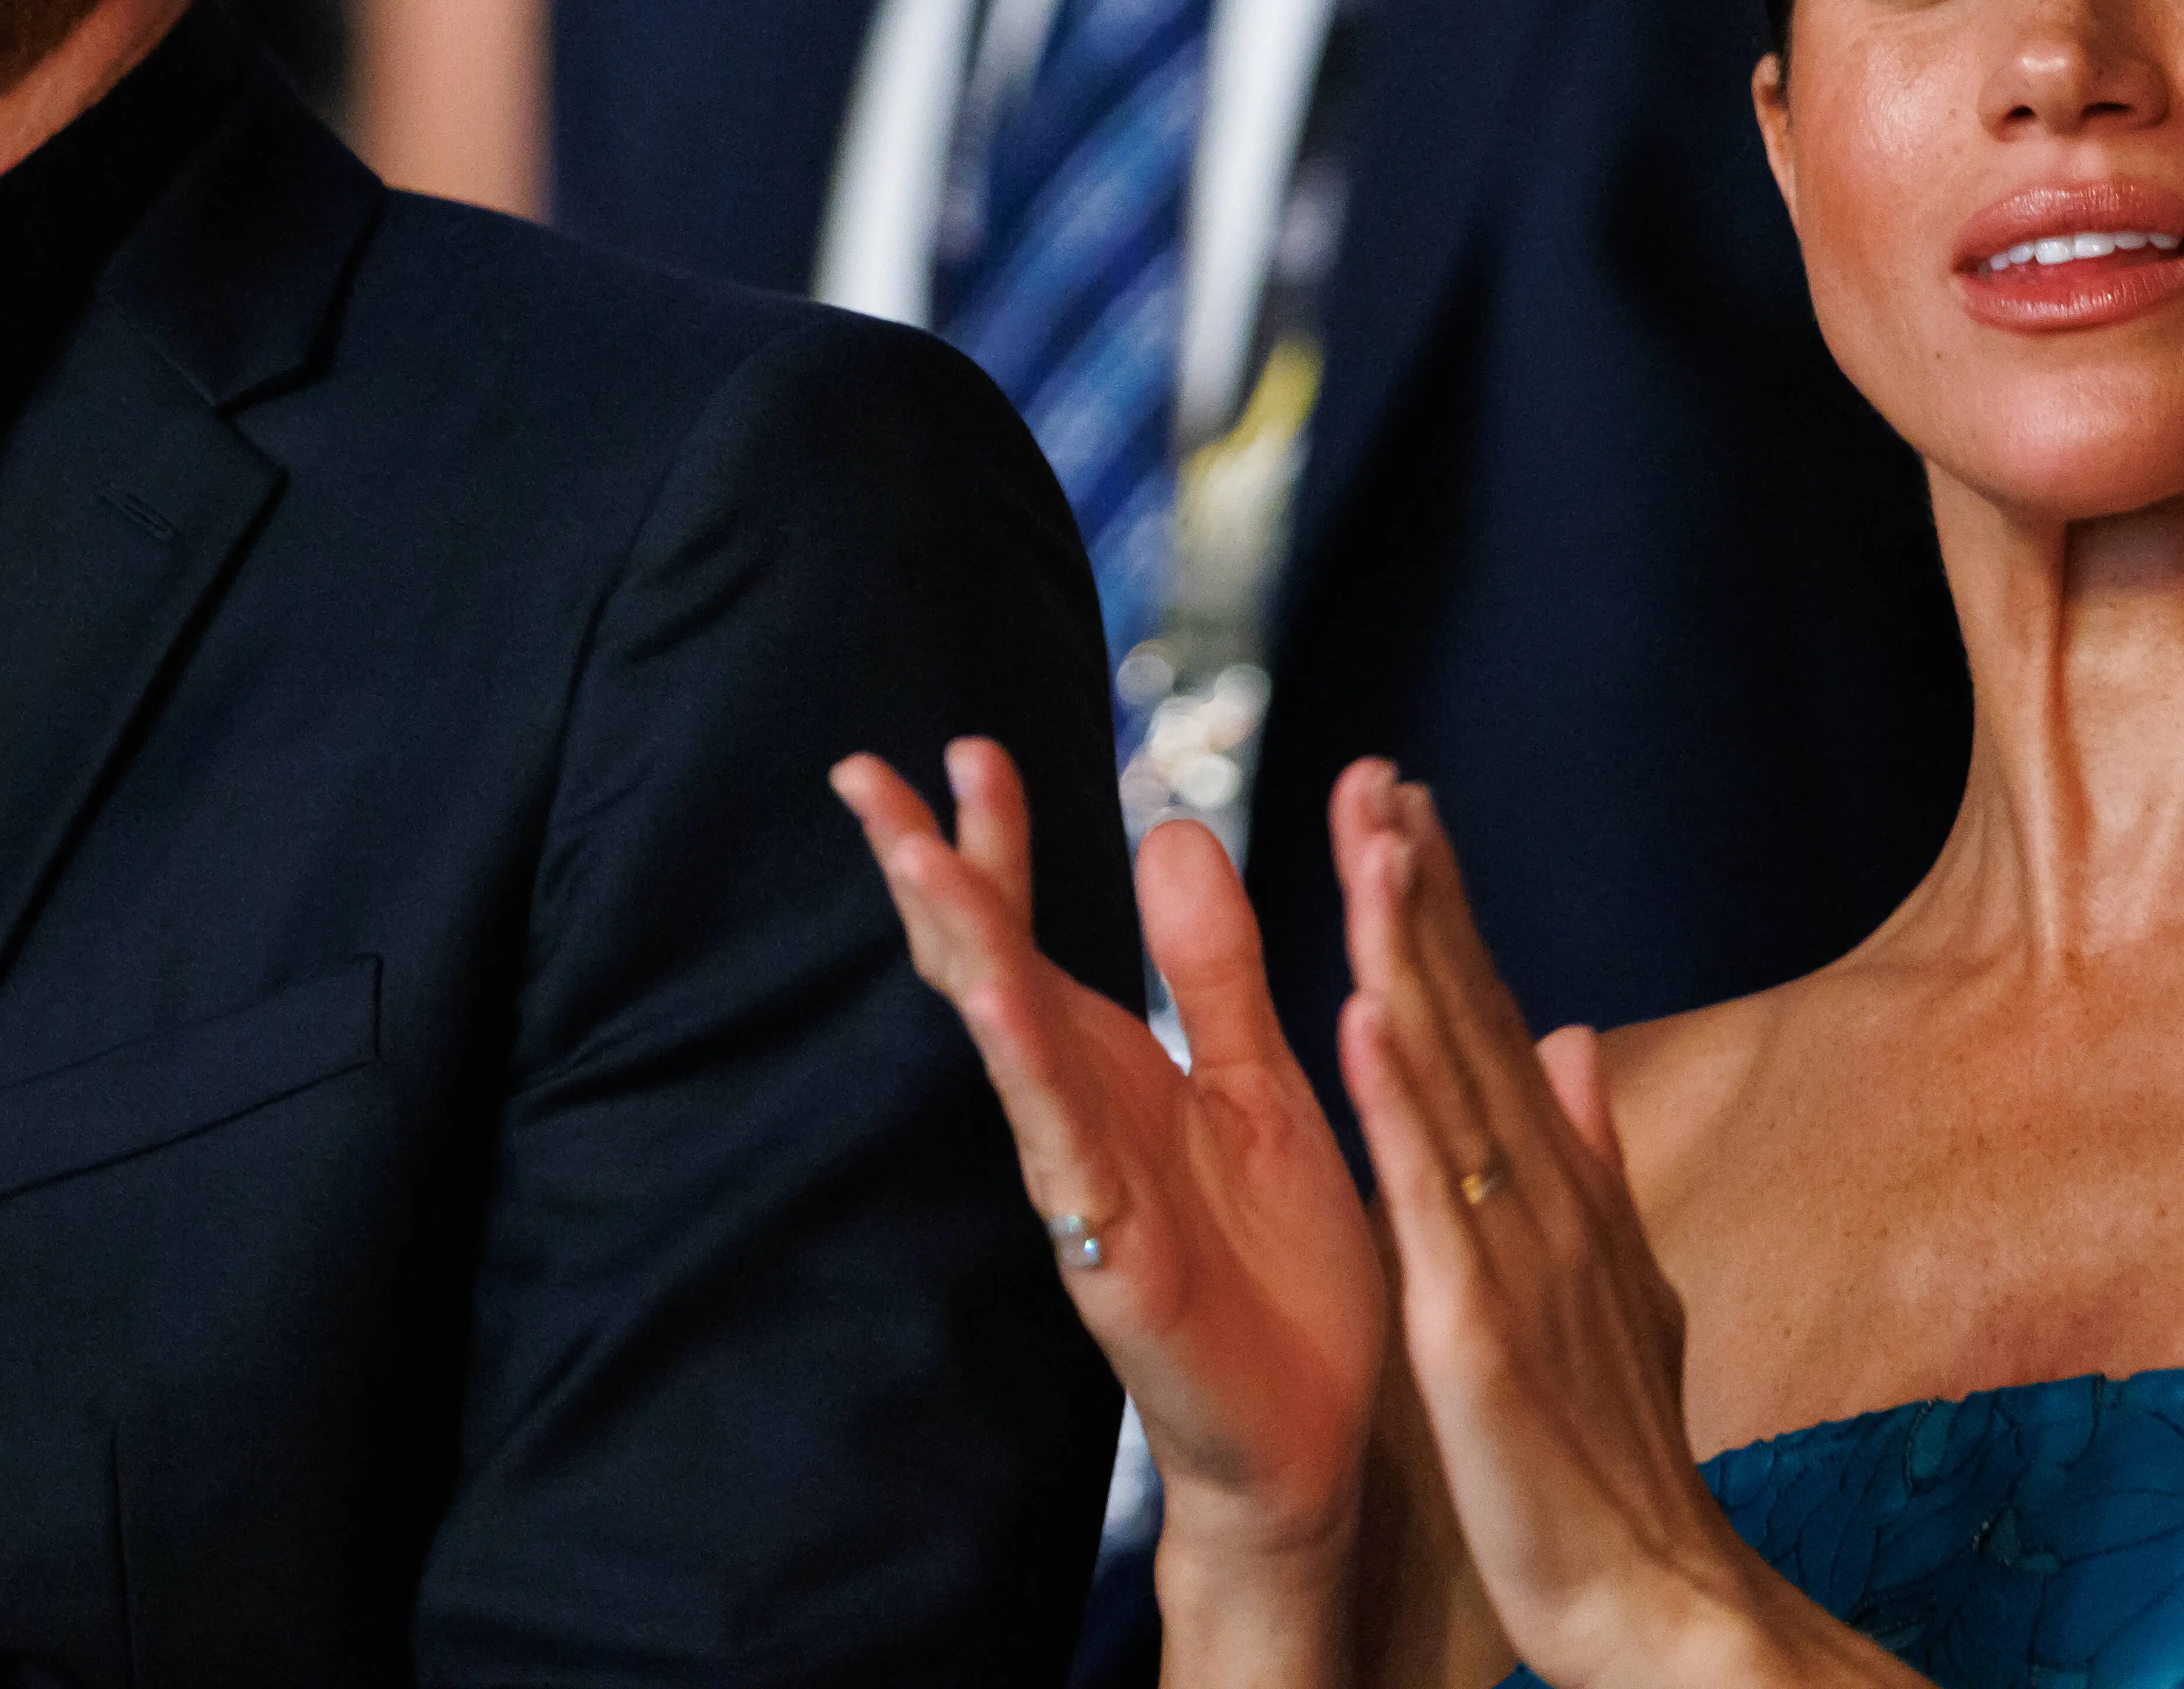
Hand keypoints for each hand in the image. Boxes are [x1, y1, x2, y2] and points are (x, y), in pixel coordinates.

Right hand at [835, 744, 1383, 1589]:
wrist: (1318, 1437)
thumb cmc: (1282, 1272)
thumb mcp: (1259, 1081)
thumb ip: (1216, 966)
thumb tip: (1172, 830)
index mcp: (1116, 1067)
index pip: (1033, 930)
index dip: (996, 842)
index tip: (967, 747)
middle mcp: (1079, 1113)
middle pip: (984, 968)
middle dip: (929, 873)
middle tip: (864, 774)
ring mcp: (1083, 1181)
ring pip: (1005, 1045)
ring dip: (962, 949)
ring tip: (916, 857)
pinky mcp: (1114, 1254)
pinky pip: (1061, 1148)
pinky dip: (1027, 1071)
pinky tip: (997, 1002)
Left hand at [1336, 767, 1831, 1688]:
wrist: (1659, 1600)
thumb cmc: (1617, 1454)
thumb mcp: (1613, 1282)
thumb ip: (1592, 1160)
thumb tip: (1572, 1038)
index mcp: (1557, 1192)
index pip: (1493, 1021)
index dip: (1451, 912)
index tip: (1407, 805)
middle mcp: (1542, 1202)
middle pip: (1474, 1022)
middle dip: (1426, 896)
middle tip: (1378, 776)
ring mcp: (1512, 1261)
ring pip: (1452, 1084)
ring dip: (1414, 961)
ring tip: (1373, 849)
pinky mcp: (1476, 1333)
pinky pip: (1428, 1205)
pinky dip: (1399, 1110)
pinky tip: (1364, 1022)